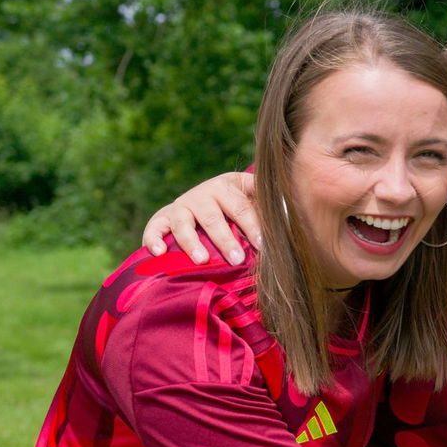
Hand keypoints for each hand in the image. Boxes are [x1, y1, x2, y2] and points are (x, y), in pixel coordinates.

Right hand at [141, 172, 259, 264]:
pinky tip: (159, 253)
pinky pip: (154, 227)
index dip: (253, 226)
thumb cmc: (241, 206)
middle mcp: (203, 193)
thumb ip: (270, 205)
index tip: (264, 246)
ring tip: (203, 260)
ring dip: (192, 242)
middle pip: (214, 217)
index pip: (243, 207)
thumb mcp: (256, 198)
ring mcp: (182, 205)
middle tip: (237, 259)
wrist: (209, 198)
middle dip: (225, 239)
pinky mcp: (162, 217)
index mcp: (229, 186)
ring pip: (184, 222)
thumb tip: (292, 213)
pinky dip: (153, 238)